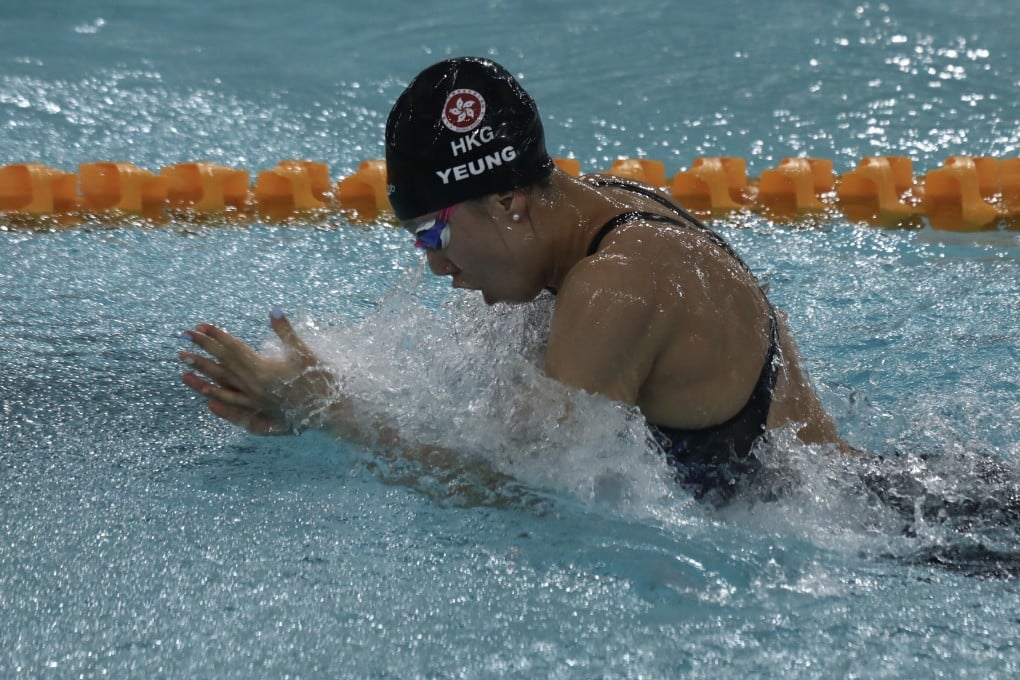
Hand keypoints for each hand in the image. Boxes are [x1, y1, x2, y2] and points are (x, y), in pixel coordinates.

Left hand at [179, 309, 334, 434]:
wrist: (329, 410)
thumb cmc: (320, 379)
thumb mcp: (305, 352)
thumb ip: (286, 332)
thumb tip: (274, 310)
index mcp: (264, 369)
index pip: (233, 348)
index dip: (216, 336)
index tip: (200, 326)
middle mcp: (254, 385)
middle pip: (223, 364)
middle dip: (202, 349)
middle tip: (184, 337)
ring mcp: (255, 399)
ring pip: (222, 385)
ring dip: (202, 373)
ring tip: (183, 366)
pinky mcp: (259, 410)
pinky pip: (232, 403)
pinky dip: (218, 397)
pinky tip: (205, 395)